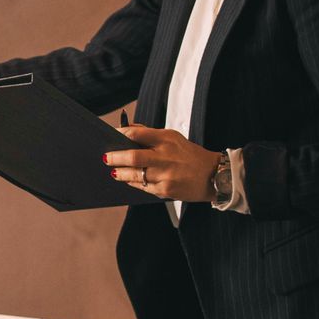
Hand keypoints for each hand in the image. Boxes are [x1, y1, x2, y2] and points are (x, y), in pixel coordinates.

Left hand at [104, 124, 222, 201]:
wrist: (212, 175)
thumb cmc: (190, 155)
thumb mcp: (173, 138)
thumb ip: (150, 133)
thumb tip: (127, 128)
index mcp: (167, 139)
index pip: (137, 134)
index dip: (121, 134)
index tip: (112, 135)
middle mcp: (166, 156)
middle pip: (133, 156)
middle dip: (115, 157)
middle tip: (106, 157)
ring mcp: (166, 175)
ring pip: (135, 174)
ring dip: (120, 173)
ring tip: (114, 171)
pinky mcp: (166, 190)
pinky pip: (142, 187)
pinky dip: (133, 182)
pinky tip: (128, 179)